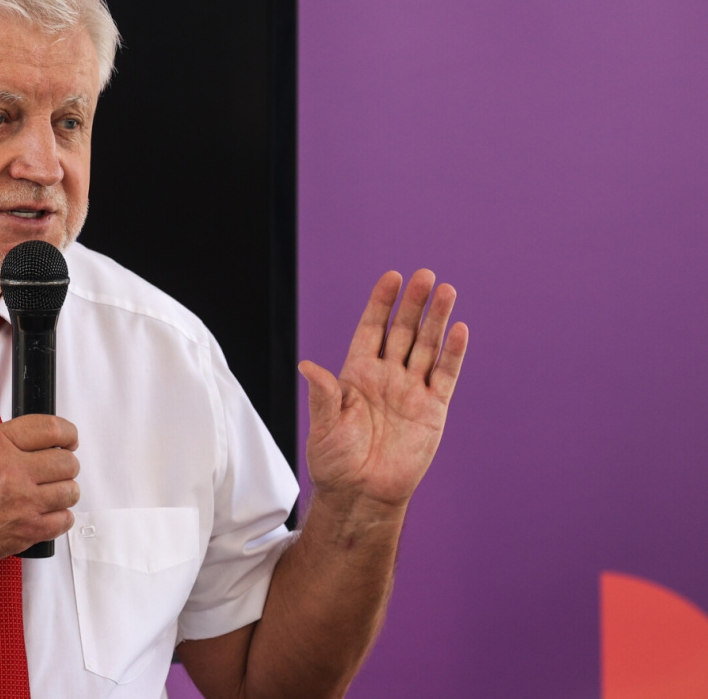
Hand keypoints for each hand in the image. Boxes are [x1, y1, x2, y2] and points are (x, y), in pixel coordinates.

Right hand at [0, 414, 78, 571]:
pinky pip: (63, 520)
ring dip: (65, 490)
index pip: (51, 428)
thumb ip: (2, 441)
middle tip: (59, 468)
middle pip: (67, 461)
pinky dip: (61, 517)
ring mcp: (23, 502)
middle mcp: (13, 471)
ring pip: (70, 491)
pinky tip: (49, 513)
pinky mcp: (26, 530)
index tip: (69, 438)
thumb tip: (30, 440)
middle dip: (66, 463)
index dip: (67, 433)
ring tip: (54, 492)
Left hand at [299, 270, 467, 512]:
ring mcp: (411, 390)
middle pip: (403, 331)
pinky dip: (453, 354)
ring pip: (427, 347)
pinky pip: (445, 376)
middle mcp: (386, 376)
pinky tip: (460, 330)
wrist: (362, 493)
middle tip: (425, 276)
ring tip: (447, 292)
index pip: (372, 328)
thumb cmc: (336, 460)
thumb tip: (307, 366)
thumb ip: (324, 394)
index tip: (392, 278)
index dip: (381, 303)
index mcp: (357, 373)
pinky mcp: (433, 409)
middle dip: (414, 304)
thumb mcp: (324, 425)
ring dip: (437, 320)